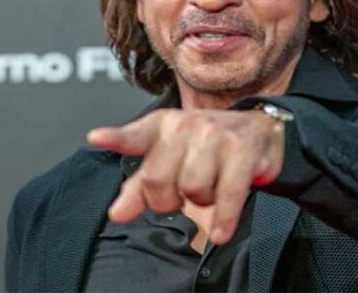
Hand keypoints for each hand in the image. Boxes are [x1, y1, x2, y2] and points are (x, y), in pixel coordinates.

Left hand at [86, 108, 285, 244]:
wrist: (259, 129)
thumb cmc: (206, 147)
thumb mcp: (169, 159)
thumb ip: (139, 188)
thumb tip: (117, 214)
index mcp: (163, 125)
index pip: (136, 135)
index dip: (116, 138)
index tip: (97, 138)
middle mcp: (187, 125)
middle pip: (159, 180)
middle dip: (167, 199)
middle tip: (181, 194)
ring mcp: (216, 136)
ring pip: (193, 188)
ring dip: (201, 200)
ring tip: (210, 186)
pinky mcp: (243, 152)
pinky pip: (227, 194)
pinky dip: (223, 218)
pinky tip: (219, 232)